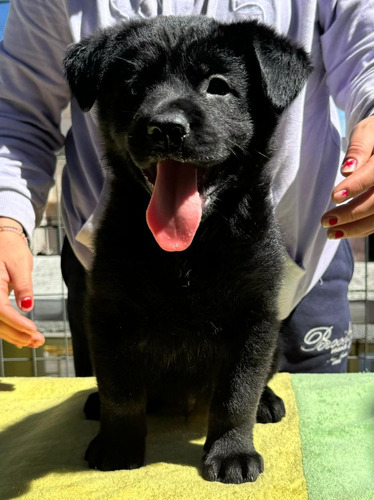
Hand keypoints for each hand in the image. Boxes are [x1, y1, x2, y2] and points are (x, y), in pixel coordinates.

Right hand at [0, 218, 44, 347]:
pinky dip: (9, 329)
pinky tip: (22, 337)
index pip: (0, 309)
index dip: (16, 323)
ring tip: (35, 341)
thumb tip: (27, 307)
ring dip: (14, 335)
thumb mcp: (21, 264)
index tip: (32, 330)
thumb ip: (23, 286)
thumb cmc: (10, 249)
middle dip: (17, 334)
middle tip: (38, 340)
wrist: (2, 240)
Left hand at [321, 115, 373, 238]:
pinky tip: (343, 231)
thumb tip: (348, 169)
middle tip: (325, 221)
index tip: (334, 196)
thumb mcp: (368, 131)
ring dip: (355, 228)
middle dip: (351, 213)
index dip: (355, 186)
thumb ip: (359, 148)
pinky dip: (362, 229)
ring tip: (330, 233)